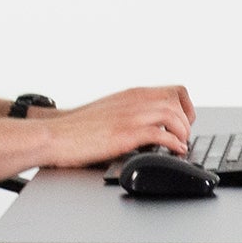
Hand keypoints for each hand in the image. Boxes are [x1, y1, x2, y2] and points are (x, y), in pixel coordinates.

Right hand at [38, 85, 195, 166]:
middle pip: (176, 102)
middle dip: (186, 122)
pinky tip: (174, 151)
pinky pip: (160, 134)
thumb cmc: (78, 128)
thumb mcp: (110, 112)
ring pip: (172, 115)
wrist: (55, 134)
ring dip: (182, 132)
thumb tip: (152, 128)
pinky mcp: (124, 133)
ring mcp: (129, 116)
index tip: (185, 123)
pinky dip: (173, 143)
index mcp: (132, 95)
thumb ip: (131, 114)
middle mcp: (134, 101)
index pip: (174, 91)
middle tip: (183, 138)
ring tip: (180, 145)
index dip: (186, 108)